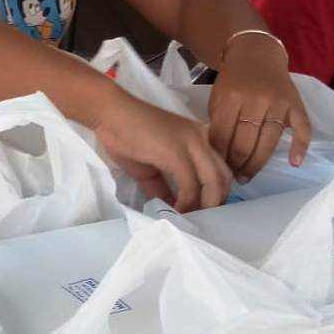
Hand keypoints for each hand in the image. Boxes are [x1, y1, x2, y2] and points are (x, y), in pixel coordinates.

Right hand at [91, 86, 232, 212]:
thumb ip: (164, 187)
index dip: (214, 194)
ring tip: (187, 218)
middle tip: (197, 219)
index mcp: (199, 138)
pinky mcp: (177, 152)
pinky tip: (174, 209)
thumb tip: (170, 209)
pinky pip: (190, 185)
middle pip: (224, 177)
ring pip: (213, 182)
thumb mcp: (151, 168)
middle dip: (214, 202)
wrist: (110, 114)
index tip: (199, 212)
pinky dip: (185, 203)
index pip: (220, 169)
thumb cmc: (127, 135)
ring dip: (203, 206)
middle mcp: (202, 138)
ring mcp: (192, 143)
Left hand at [208, 33, 311, 181]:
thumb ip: (218, 122)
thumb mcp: (217, 97)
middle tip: (233, 177)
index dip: (219, 157)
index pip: (222, 135)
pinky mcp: (296, 104)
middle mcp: (256, 100)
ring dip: (257, 164)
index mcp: (231, 98)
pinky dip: (300, 146)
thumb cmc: (234, 81)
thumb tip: (218, 156)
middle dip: (237, 165)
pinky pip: (302, 128)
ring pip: (268, 141)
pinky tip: (294, 162)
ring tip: (247, 176)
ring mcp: (278, 102)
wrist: (256, 54)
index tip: (217, 169)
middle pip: (245, 142)